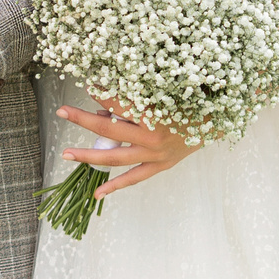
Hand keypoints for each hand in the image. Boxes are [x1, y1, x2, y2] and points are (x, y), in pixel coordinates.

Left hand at [56, 97, 198, 196]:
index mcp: (154, 114)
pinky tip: (96, 194)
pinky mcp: (160, 166)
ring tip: (67, 154)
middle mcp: (152, 137)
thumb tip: (102, 110)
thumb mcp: (165, 94)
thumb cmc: (190, 101)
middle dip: (83, 119)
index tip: (86, 84)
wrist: (216, 121)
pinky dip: (115, 186)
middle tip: (61, 111)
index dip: (100, 93)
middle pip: (109, 130)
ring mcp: (155, 155)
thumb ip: (134, 100)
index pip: (118, 104)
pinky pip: (134, 178)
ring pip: (116, 158)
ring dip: (89, 155)